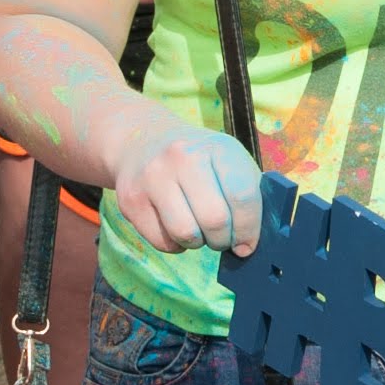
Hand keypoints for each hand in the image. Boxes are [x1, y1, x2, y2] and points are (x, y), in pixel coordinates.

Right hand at [115, 125, 261, 255]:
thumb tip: (254, 241)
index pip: (243, 195)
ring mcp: (153, 177)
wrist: (143, 139)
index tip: (247, 242)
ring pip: (187, 234)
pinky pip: (162, 242)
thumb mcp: (228, 161)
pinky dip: (176, 244)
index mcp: (218, 147)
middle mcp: (183, 157)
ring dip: (199, 243)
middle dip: (224, 240)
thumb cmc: (200, 161)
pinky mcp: (130, 199)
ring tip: (200, 230)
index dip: (249, 228)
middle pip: (215, 219)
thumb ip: (248, 194)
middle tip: (223, 238)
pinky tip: (177, 227)